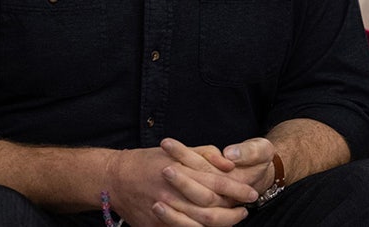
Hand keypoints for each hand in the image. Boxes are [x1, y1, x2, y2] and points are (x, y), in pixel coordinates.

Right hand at [104, 140, 258, 226]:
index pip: (217, 183)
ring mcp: (164, 212)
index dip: (237, 189)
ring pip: (199, 225)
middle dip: (233, 213)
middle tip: (245, 210)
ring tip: (233, 220)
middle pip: (211, 209)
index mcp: (181, 171)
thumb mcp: (178, 150)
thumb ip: (206, 155)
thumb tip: (229, 164)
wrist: (116, 179)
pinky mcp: (155, 226)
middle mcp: (173, 193)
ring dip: (220, 224)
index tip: (251, 193)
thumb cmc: (150, 161)